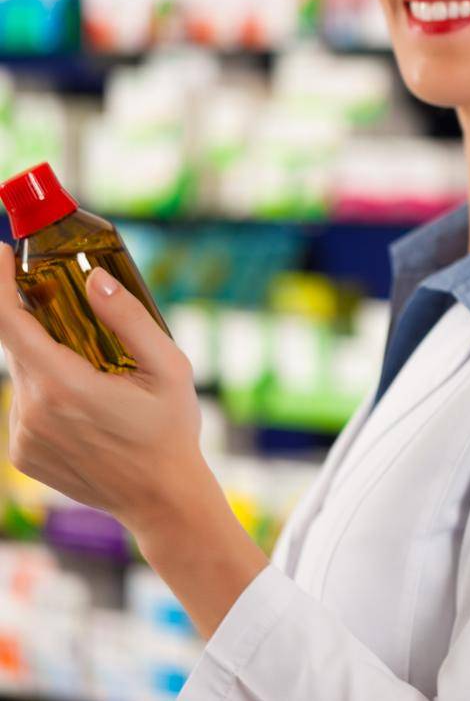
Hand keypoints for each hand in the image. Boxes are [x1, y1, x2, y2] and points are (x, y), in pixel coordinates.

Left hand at [0, 248, 266, 635]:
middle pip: (19, 347)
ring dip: (49, 363)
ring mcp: (23, 436)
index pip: (10, 324)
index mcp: (65, 386)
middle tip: (71, 309)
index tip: (0, 253)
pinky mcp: (22, 454)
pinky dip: (48, 394)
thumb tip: (95, 280)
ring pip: (24, 377)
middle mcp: (33, 412)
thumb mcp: (170, 367)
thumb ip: (130, 320)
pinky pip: (26, 407)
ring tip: (98, 376)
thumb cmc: (171, 429)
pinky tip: (87, 409)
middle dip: (36, 321)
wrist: (161, 498)